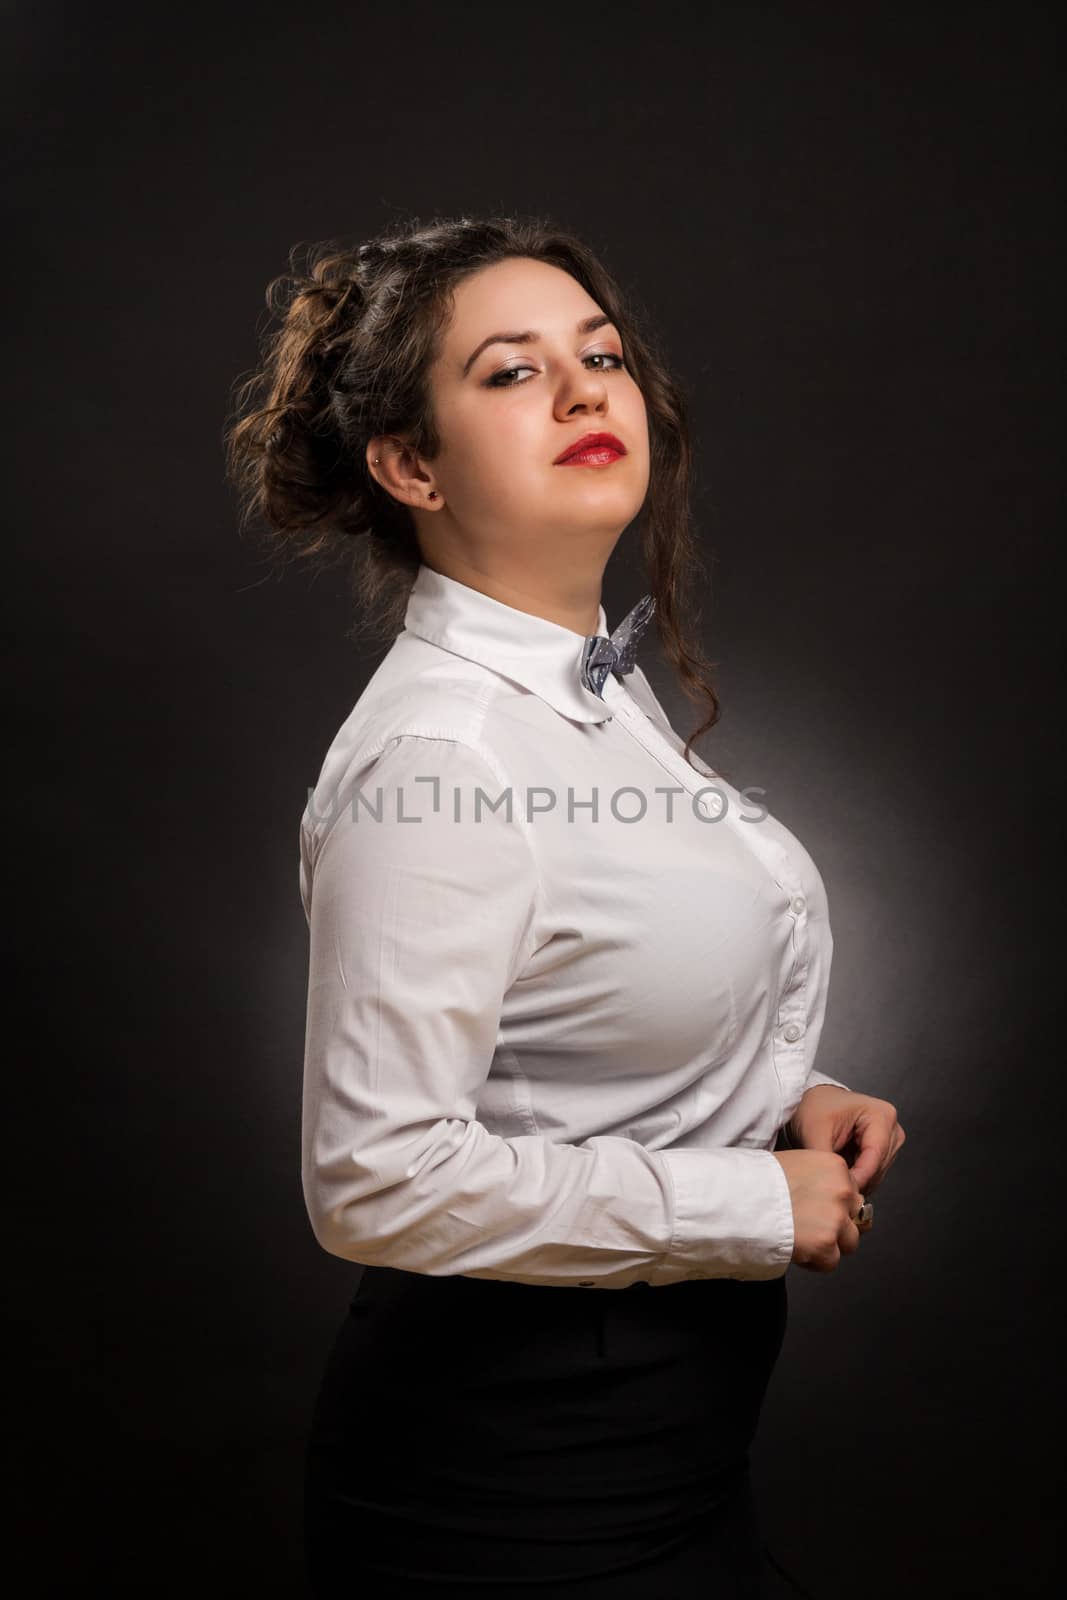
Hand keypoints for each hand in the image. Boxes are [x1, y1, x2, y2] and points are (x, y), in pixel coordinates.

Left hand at [786, 1085, 905, 1195]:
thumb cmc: (815, 1108)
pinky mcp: (884, 1151)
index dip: (858, 1177)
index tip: (842, 1189)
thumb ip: (827, 1160)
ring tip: (833, 1173)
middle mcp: (891, 1128)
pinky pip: (873, 1173)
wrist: (814, 1102)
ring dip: (856, 1179)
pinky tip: (841, 1170)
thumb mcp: (814, 1132)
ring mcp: (890, 1140)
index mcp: (881, 1115)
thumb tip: (835, 1184)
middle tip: (831, 1183)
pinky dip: (857, 1176)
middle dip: (855, 1179)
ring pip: (876, 1174)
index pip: (874, 1157)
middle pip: (878, 1168)